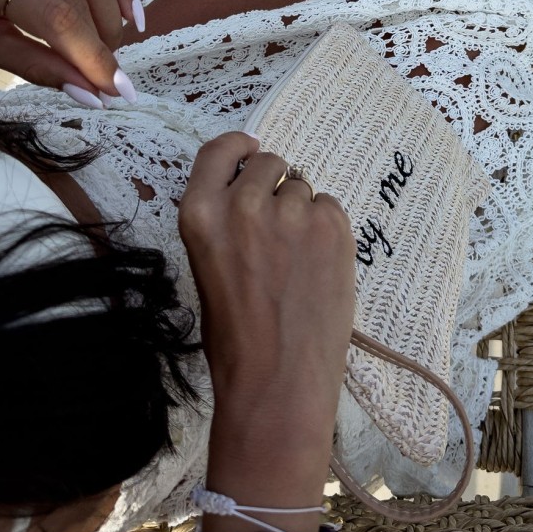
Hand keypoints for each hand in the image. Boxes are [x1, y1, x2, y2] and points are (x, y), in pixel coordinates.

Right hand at [179, 133, 355, 480]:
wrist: (277, 383)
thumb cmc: (237, 339)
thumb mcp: (208, 267)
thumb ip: (225, 222)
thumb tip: (254, 190)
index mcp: (200, 214)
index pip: (219, 150)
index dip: (239, 147)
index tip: (251, 150)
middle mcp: (243, 203)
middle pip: (270, 163)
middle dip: (276, 186)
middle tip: (279, 230)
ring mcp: (291, 212)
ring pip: (304, 187)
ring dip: (304, 212)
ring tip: (298, 262)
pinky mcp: (331, 226)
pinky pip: (332, 207)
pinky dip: (329, 230)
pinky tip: (318, 268)